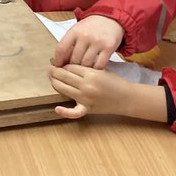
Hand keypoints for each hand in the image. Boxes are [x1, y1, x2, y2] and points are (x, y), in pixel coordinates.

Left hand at [47, 64, 167, 121]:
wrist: (126, 98)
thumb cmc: (114, 82)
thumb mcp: (101, 70)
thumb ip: (86, 68)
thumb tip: (68, 65)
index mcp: (91, 73)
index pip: (70, 66)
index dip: (63, 64)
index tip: (58, 63)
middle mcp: (87, 85)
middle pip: (64, 76)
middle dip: (54, 71)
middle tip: (49, 68)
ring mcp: (86, 98)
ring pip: (64, 89)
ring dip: (55, 83)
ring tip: (51, 78)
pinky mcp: (88, 109)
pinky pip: (74, 112)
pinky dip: (65, 112)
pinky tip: (57, 108)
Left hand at [51, 16, 124, 68]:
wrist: (110, 19)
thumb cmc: (90, 27)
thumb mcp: (76, 30)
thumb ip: (68, 44)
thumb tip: (59, 62)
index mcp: (74, 31)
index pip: (61, 49)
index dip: (58, 61)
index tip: (58, 67)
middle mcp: (85, 36)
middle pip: (74, 59)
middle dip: (72, 68)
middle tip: (72, 72)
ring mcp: (97, 42)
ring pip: (86, 63)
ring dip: (84, 70)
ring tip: (83, 71)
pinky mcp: (109, 47)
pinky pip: (99, 65)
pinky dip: (95, 70)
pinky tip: (94, 69)